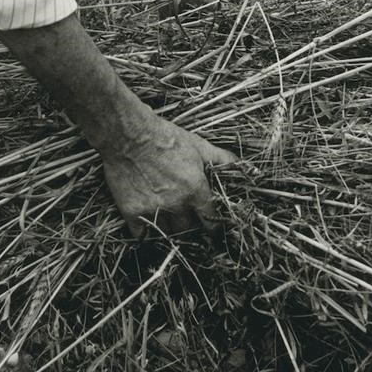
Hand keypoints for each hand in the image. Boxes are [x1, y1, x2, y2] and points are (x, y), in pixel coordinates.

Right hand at [101, 116, 236, 238]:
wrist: (128, 135)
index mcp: (196, 190)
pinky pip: (142, 236)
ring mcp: (154, 210)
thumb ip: (221, 159)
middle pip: (188, 229)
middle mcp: (177, 204)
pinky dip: (146, 234)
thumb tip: (243, 166)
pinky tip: (148, 226)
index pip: (211, 220)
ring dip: (169, 230)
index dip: (213, 226)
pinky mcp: (132, 212)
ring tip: (168, 222)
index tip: (211, 228)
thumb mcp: (198, 145)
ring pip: (167, 233)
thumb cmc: (164, 137)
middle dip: (189, 225)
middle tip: (187, 220)